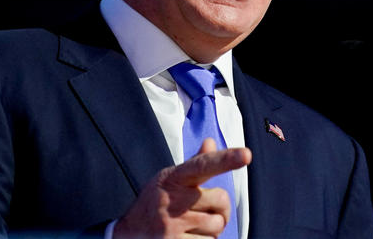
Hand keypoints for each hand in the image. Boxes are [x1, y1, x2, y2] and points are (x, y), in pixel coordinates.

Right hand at [112, 138, 251, 238]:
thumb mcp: (169, 181)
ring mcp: (172, 225)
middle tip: (202, 212)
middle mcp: (171, 200)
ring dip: (211, 230)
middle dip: (219, 209)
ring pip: (218, 225)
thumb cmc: (155, 205)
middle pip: (221, 199)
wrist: (126, 235)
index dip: (225, 159)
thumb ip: (194, 164)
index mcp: (172, 178)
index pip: (202, 165)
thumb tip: (211, 142)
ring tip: (190, 227)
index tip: (246, 154)